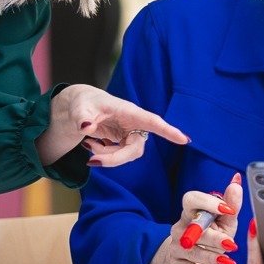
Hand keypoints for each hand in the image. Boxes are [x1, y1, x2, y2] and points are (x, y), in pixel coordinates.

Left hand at [39, 85, 188, 166]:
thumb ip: (82, 117)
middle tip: (92, 161)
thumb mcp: (79, 108)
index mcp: (128, 111)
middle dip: (115, 158)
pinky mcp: (124, 141)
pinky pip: (118, 155)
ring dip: (107, 156)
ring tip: (88, 144)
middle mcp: (133, 123)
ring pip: (127, 155)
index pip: (152, 121)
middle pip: (135, 148)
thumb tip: (86, 127)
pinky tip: (91, 144)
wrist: (80, 107)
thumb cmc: (84, 102)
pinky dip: (103, 154)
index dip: (168, 131)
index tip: (183, 140)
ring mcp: (129, 133)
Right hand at [149, 174, 242, 263]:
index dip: (208, 202)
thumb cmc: (211, 235)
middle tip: (231, 244)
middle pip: (193, 228)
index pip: (191, 199)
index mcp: (191, 212)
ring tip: (227, 262)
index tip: (228, 210)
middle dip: (213, 237)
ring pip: (191, 251)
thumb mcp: (224, 221)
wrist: (188, 259)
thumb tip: (237, 180)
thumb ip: (231, 204)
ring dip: (211, 257)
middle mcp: (180, 227)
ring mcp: (175, 246)